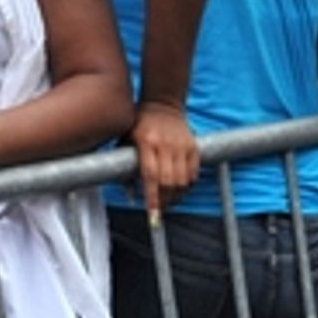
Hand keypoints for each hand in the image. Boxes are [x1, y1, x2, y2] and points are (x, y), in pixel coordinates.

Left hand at [131, 101, 199, 218]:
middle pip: (168, 182)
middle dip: (164, 201)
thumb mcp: (126, 138)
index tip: (152, 214)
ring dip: (176, 196)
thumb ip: (124, 164)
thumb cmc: (141, 122)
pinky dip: (187, 186)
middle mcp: (166, 144)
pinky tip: (179, 188)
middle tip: (159, 210)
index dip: (152, 198)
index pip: (151, 176)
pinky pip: (193, 174)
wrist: (163, 102)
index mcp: (147, 141)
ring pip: (182, 181)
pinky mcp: (193, 147)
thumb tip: (129, 194)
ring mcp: (182, 146)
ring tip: (168, 201)